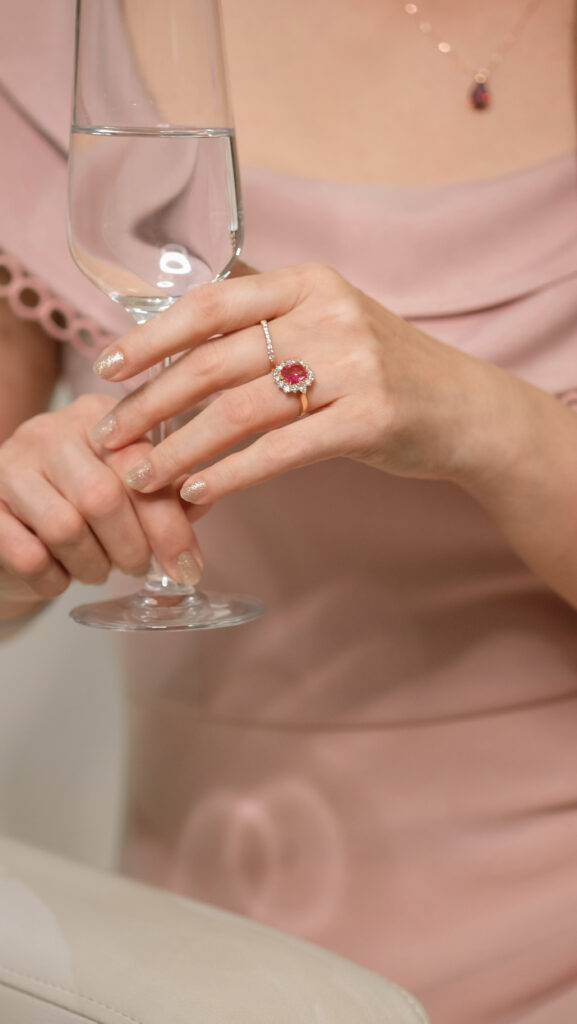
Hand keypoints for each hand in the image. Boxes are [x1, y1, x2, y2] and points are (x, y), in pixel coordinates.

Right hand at [0, 394, 202, 606]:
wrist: (11, 524)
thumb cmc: (81, 503)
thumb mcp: (128, 488)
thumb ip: (167, 491)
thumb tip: (204, 497)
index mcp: (97, 417)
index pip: (141, 466)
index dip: (169, 524)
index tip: (188, 567)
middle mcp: (50, 431)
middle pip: (102, 497)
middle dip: (131, 547)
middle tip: (136, 568)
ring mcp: (10, 466)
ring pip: (64, 527)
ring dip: (92, 565)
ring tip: (99, 570)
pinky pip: (27, 555)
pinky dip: (54, 579)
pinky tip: (61, 577)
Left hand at [87, 263, 522, 504]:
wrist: (463, 407)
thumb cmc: (379, 368)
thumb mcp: (326, 321)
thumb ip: (262, 319)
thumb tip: (176, 331)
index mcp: (306, 283)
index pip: (209, 304)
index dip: (150, 338)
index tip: (106, 369)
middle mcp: (327, 315)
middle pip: (214, 362)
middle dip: (151, 405)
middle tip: (110, 437)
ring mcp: (352, 366)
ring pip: (240, 410)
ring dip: (180, 448)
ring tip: (141, 478)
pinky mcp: (369, 419)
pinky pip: (281, 451)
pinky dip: (232, 474)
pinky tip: (199, 491)